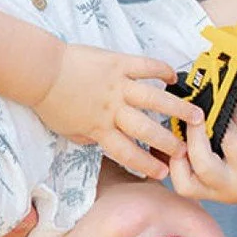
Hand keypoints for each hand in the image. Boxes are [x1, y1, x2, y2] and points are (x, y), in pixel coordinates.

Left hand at [35, 45, 201, 180]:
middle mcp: (112, 109)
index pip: (127, 152)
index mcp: (99, 129)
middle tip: (187, 149)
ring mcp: (117, 85)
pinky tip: (174, 77)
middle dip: (169, 141)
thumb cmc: (50, 101)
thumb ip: (88, 137)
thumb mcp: (67, 130)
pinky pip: (145, 66)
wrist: (40, 71)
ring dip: (177, 108)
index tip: (164, 174)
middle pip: (146, 129)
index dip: (146, 165)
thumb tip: (100, 142)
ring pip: (154, 99)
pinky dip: (161, 70)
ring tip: (196, 115)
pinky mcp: (118, 63)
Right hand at [167, 102, 236, 204]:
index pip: (184, 185)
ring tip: (217, 104)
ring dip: (221, 116)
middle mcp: (229, 189)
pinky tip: (235, 104)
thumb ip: (197, 156)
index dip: (176, 161)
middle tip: (195, 116)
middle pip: (205, 164)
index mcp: (210, 192)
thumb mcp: (218, 172)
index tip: (178, 140)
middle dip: (196, 135)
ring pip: (229, 139)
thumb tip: (178, 121)